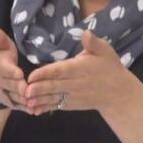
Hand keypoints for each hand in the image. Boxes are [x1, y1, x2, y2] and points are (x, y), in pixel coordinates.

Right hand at [0, 26, 28, 109]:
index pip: (3, 68)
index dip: (10, 71)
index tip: (18, 74)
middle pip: (10, 85)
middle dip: (19, 88)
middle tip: (28, 89)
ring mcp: (5, 93)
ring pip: (15, 97)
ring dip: (24, 101)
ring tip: (34, 102)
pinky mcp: (11, 102)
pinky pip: (19, 106)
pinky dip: (26, 109)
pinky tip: (36, 111)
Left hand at [24, 31, 138, 115]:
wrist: (118, 93)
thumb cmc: (110, 68)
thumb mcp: (106, 51)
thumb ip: (94, 43)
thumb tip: (86, 33)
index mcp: (80, 68)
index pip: (60, 70)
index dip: (45, 73)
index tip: (32, 76)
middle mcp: (75, 83)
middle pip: (54, 86)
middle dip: (39, 89)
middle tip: (24, 91)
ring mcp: (73, 96)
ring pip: (54, 97)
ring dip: (39, 100)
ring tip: (25, 102)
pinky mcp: (72, 104)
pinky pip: (57, 106)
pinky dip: (46, 108)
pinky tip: (34, 110)